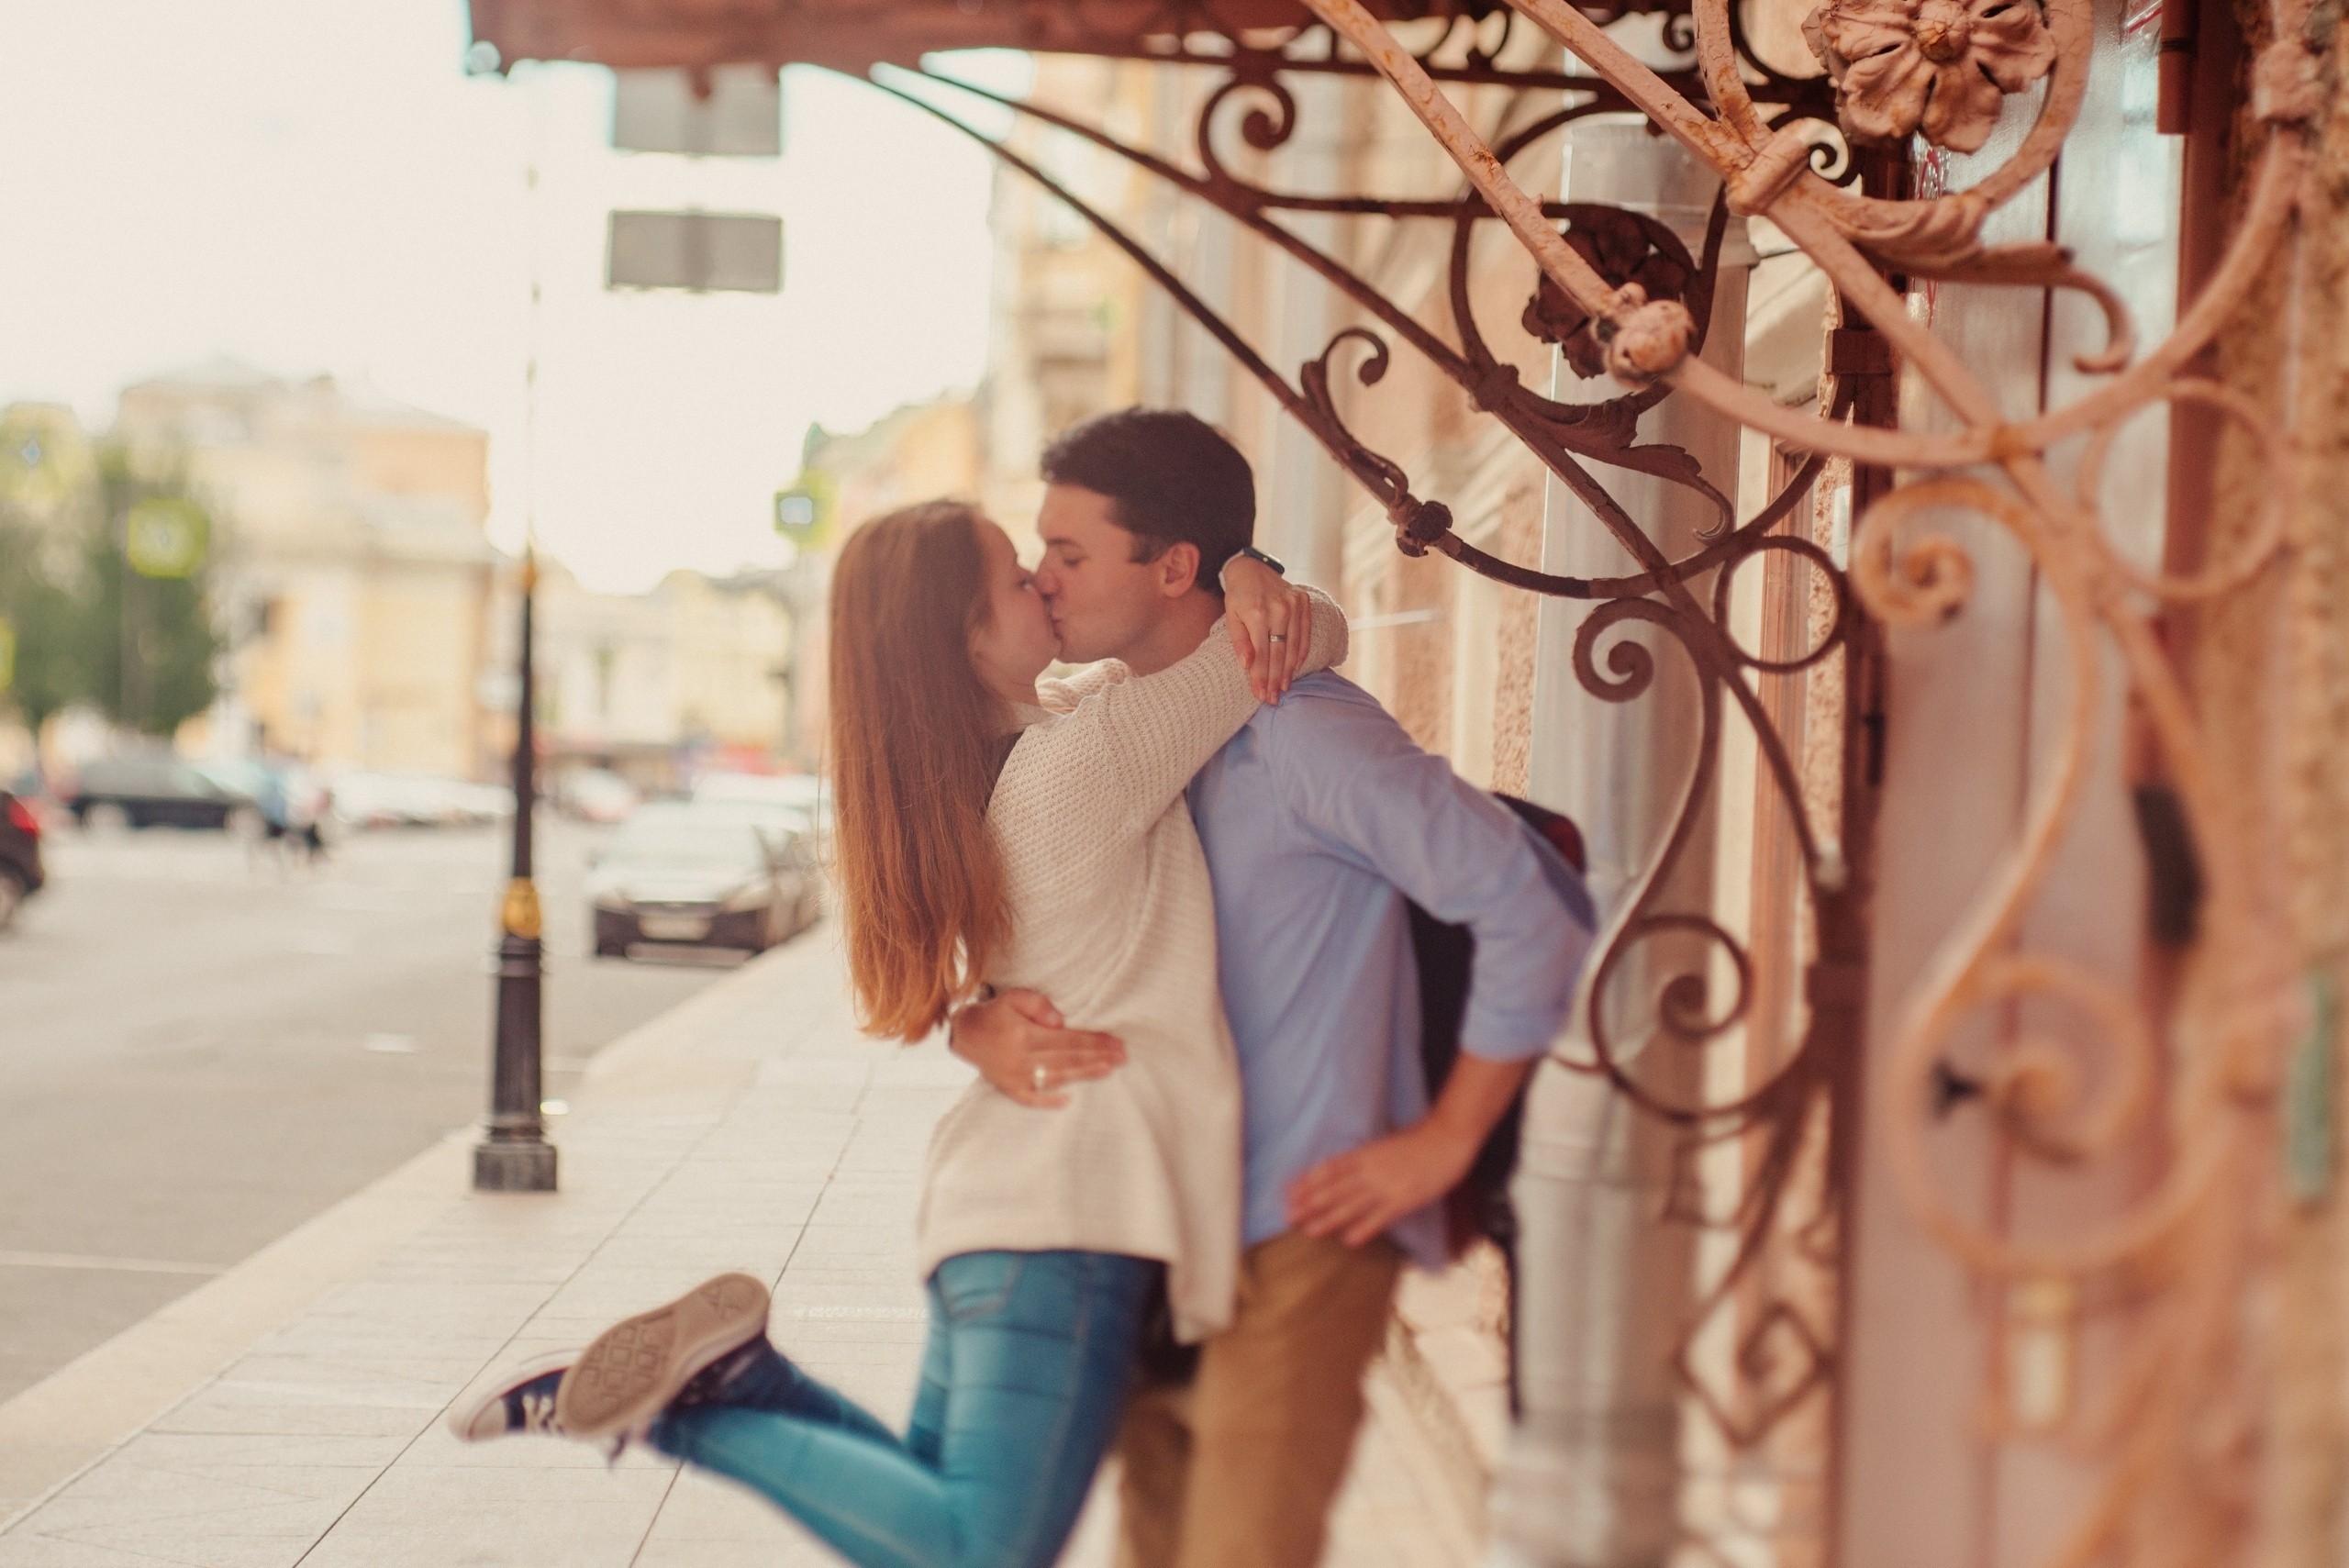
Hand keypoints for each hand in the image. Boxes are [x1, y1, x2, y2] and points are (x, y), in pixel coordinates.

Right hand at [948, 988, 1124, 1108]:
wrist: (965, 1034)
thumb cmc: (995, 1013)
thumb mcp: (1013, 996)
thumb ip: (1037, 1004)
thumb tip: (1060, 1021)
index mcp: (1023, 1035)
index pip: (1067, 1039)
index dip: (1093, 1041)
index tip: (1116, 1042)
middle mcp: (1020, 1059)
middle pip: (1067, 1059)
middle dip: (1097, 1057)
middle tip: (1122, 1057)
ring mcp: (1015, 1077)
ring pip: (1055, 1078)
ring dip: (1083, 1075)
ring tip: (1108, 1070)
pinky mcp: (1009, 1088)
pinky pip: (1030, 1099)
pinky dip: (1048, 1101)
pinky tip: (1069, 1101)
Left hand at [1219, 555, 1311, 702]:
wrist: (1252, 568)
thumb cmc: (1238, 596)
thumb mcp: (1230, 616)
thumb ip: (1239, 641)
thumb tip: (1247, 665)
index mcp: (1257, 613)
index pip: (1261, 653)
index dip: (1261, 676)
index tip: (1260, 695)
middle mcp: (1278, 609)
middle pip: (1279, 652)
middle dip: (1275, 679)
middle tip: (1273, 698)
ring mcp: (1294, 605)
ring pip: (1294, 645)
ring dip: (1289, 670)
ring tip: (1284, 687)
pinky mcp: (1303, 601)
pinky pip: (1305, 632)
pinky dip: (1302, 651)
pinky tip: (1296, 667)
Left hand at [1286, 1120, 1477, 1247]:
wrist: (1447, 1138)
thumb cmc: (1418, 1141)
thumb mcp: (1385, 1146)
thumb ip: (1366, 1159)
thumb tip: (1345, 1169)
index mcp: (1365, 1154)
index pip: (1330, 1169)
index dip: (1308, 1182)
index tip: (1290, 1193)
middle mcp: (1371, 1169)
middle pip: (1335, 1187)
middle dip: (1310, 1202)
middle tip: (1289, 1215)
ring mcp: (1387, 1185)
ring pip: (1352, 1204)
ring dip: (1329, 1218)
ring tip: (1310, 1231)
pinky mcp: (1404, 1199)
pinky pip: (1380, 1216)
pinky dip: (1364, 1228)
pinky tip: (1349, 1241)